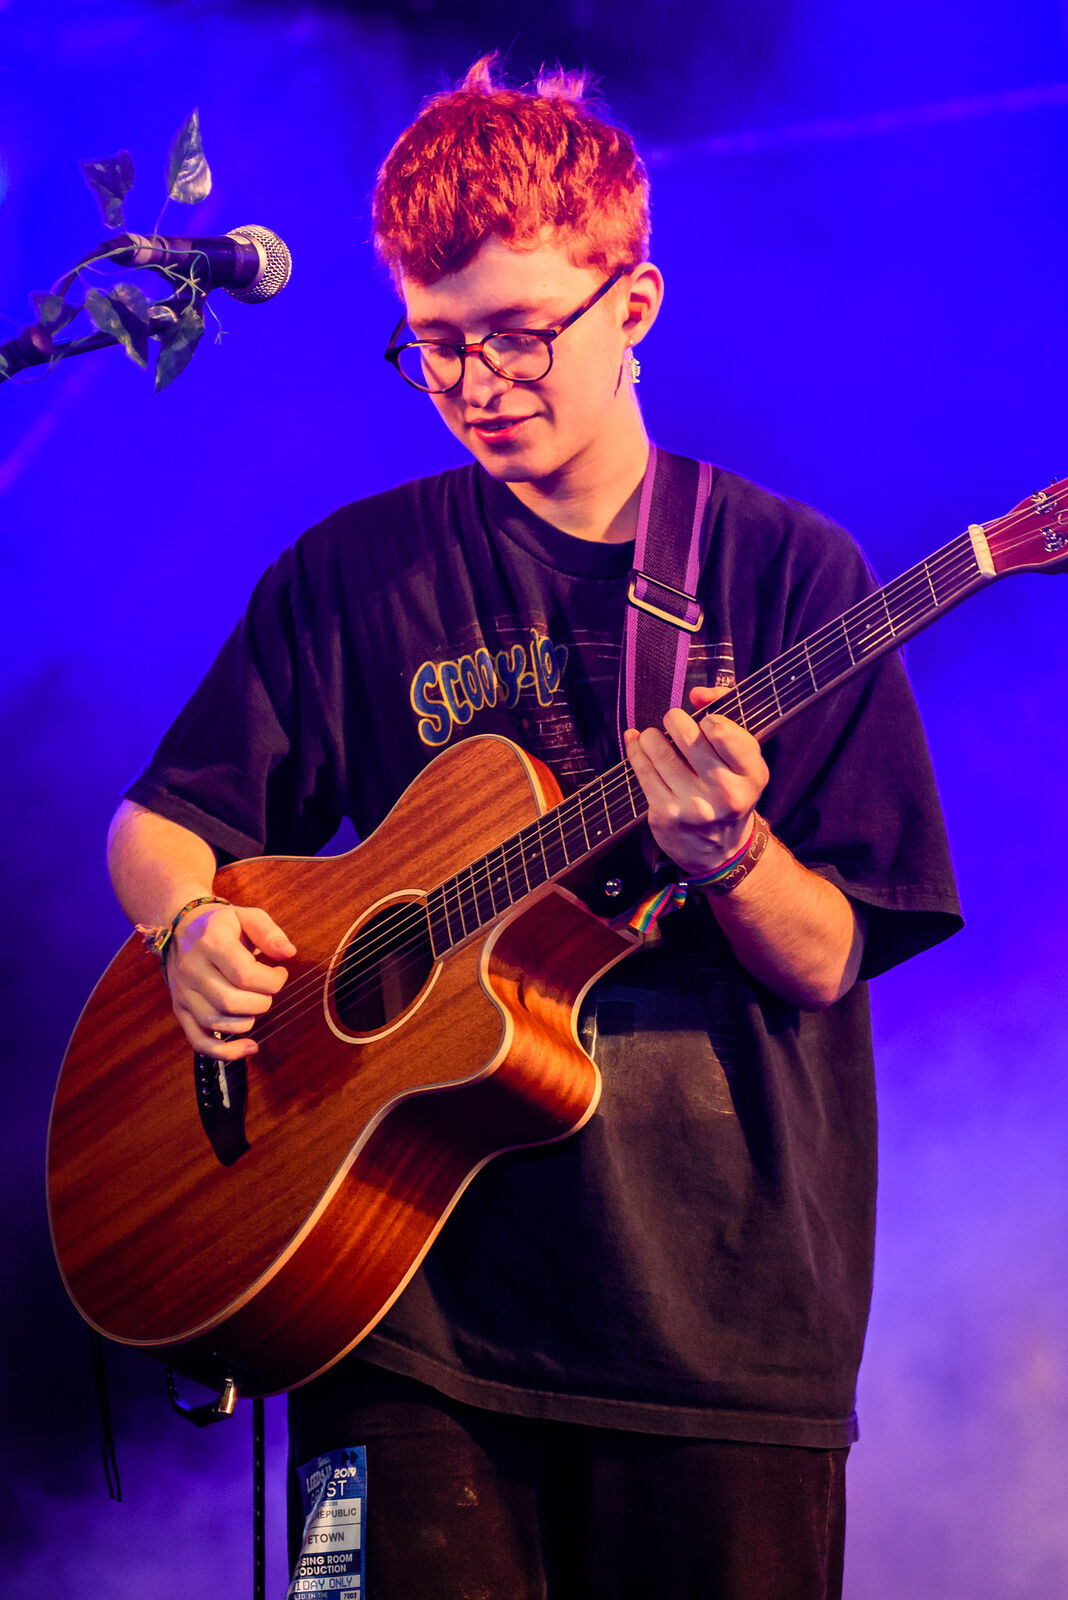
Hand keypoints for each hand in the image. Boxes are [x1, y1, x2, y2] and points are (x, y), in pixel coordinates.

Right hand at [166, 902, 294, 1058]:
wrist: (181, 927)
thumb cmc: (222, 924)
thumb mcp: (247, 916)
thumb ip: (269, 933)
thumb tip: (289, 953)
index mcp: (211, 942)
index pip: (245, 974)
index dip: (272, 981)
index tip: (280, 973)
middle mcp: (192, 969)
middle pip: (231, 1002)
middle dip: (262, 1001)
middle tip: (268, 990)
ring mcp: (183, 993)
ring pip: (217, 1023)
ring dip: (248, 1021)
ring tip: (255, 1003)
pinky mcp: (180, 1010)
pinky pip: (200, 1041)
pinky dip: (226, 1052)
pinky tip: (250, 1047)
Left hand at [624, 686, 769, 876]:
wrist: (721, 850)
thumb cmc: (730, 791)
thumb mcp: (745, 759)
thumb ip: (728, 716)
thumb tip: (697, 694)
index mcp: (751, 774)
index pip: (723, 731)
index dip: (710, 719)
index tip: (706, 723)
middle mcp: (725, 792)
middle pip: (688, 736)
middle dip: (675, 720)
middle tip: (674, 721)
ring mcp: (694, 806)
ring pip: (659, 750)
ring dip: (651, 736)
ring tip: (654, 736)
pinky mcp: (666, 815)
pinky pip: (642, 771)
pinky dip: (636, 750)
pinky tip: (636, 743)